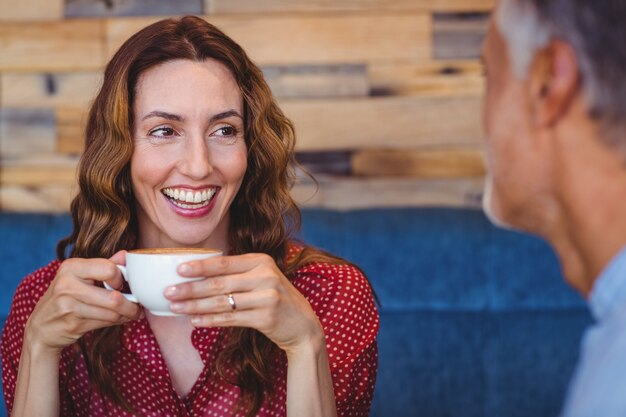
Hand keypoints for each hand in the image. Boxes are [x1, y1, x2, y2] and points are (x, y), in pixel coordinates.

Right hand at [25, 251, 141, 354]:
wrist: (42, 325)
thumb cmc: (66, 296)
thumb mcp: (80, 276)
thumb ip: (104, 265)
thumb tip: (126, 254)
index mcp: (71, 267)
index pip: (109, 269)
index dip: (120, 278)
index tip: (122, 284)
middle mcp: (68, 285)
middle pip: (114, 298)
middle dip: (131, 304)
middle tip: (137, 306)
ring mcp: (69, 306)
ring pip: (112, 313)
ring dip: (126, 315)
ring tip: (131, 313)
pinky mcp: (73, 324)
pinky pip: (106, 323)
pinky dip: (117, 322)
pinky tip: (119, 319)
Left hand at [165, 253, 324, 353]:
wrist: (302, 324)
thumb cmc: (275, 297)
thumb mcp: (262, 277)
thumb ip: (237, 273)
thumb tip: (198, 274)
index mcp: (261, 261)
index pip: (224, 262)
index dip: (200, 266)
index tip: (178, 270)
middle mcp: (265, 277)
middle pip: (219, 283)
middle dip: (190, 288)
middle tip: (169, 292)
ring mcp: (266, 298)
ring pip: (222, 303)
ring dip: (195, 306)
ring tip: (175, 308)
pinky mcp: (265, 318)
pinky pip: (230, 319)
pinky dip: (210, 320)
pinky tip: (195, 321)